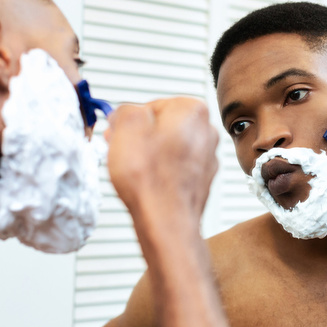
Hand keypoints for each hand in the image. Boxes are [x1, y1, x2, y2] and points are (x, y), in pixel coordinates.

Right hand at [105, 98, 218, 230]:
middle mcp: (207, 132)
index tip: (120, 131)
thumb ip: (125, 110)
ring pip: (168, 147)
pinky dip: (160, 172)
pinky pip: (175, 168)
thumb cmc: (151, 180)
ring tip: (133, 168)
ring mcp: (207, 158)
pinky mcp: (201, 180)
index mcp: (193, 110)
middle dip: (140, 137)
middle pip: (163, 126)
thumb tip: (125, 113)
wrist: (166, 221)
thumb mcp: (126, 127)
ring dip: (149, 155)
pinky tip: (146, 182)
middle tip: (122, 149)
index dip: (131, 120)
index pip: (153, 104)